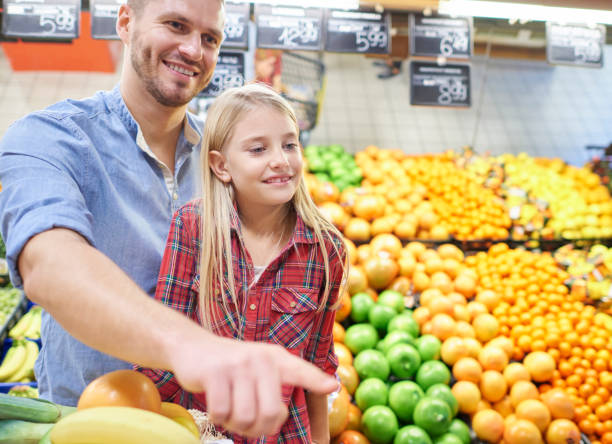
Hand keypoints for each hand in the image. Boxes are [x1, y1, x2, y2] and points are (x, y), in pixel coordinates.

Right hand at [170, 333, 337, 437]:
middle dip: (259, 428)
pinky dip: (218, 417)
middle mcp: (260, 359)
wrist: (193, 346)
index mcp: (274, 358)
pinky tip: (217, 406)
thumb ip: (274, 385)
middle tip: (248, 424)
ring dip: (235, 424)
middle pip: (271, 413)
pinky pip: (222, 413)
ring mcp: (237, 364)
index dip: (316, 380)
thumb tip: (283, 415)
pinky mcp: (215, 372)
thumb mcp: (257, 366)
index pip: (300, 370)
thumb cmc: (230, 366)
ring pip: (245, 417)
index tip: (331, 386)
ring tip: (231, 412)